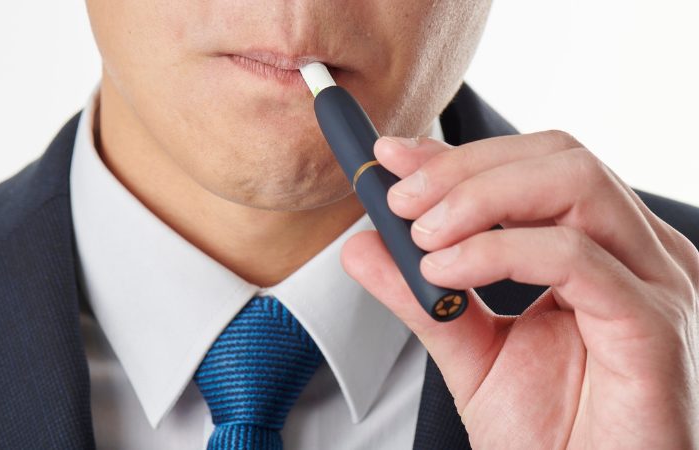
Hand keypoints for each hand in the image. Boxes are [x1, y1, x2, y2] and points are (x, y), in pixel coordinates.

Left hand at [340, 131, 698, 448]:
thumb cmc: (552, 435)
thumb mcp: (469, 350)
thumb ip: (421, 295)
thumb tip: (366, 245)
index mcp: (601, 250)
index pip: (536, 165)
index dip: (459, 155)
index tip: (392, 160)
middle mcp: (636, 254)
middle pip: (558, 157)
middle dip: (465, 169)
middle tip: (400, 199)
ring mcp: (653, 283)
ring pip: (573, 185)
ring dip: (479, 199)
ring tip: (421, 239)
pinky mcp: (652, 326)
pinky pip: (572, 256)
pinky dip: (498, 252)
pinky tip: (446, 272)